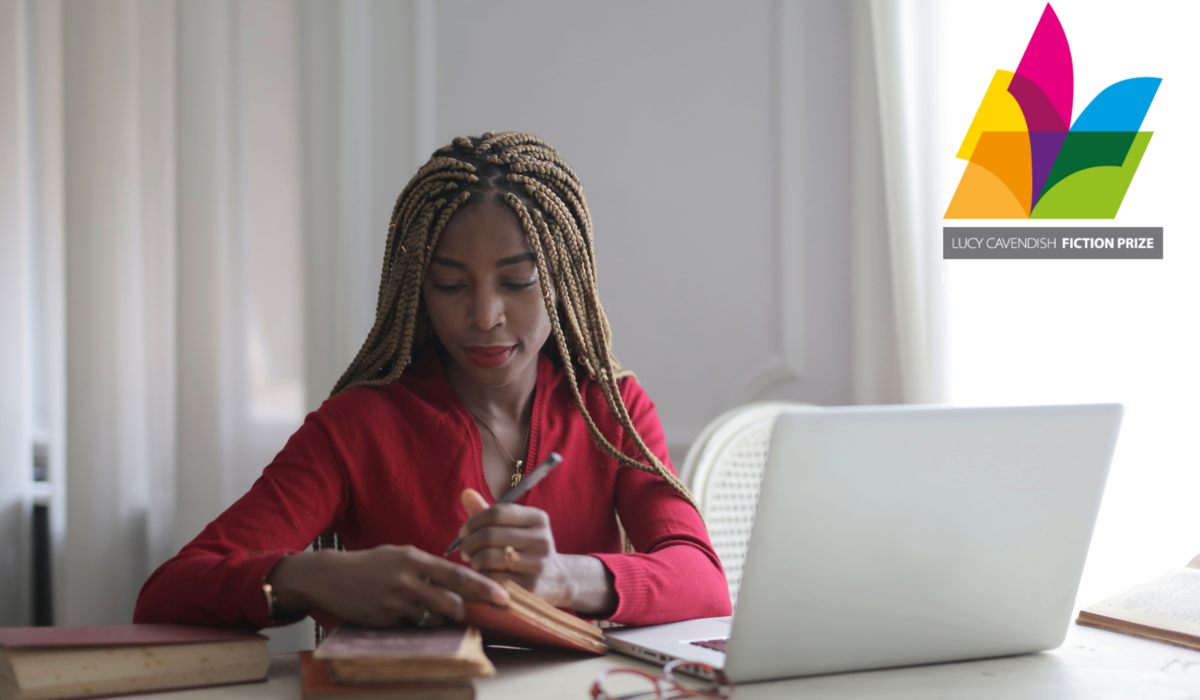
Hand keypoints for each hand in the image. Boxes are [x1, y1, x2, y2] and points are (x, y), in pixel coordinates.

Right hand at [267, 544, 508, 627]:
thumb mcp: (400, 554)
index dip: (484, 587)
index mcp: (413, 558)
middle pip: (451, 601)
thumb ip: (427, 566)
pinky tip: (407, 614)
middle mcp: (406, 580)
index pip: (458, 575)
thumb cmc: (371, 564)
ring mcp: (394, 602)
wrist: (330, 577)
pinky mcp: (384, 620)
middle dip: (466, 610)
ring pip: (434, 618)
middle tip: (474, 613)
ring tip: (436, 611)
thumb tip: (458, 580)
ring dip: (442, 618)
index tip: (504, 597)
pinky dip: (418, 623)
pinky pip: (413, 626)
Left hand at [457, 489, 574, 606]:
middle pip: (490, 534)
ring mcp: (538, 564)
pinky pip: (493, 578)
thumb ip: (488, 512)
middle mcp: (541, 539)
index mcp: (538, 518)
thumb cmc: (525, 548)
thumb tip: (465, 493)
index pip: (496, 513)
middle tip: (464, 551)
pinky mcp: (530, 586)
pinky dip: (482, 577)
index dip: (473, 522)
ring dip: (474, 560)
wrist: (554, 580)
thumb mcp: (512, 527)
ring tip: (475, 563)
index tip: (463, 533)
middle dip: (469, 543)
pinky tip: (484, 576)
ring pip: (488, 557)